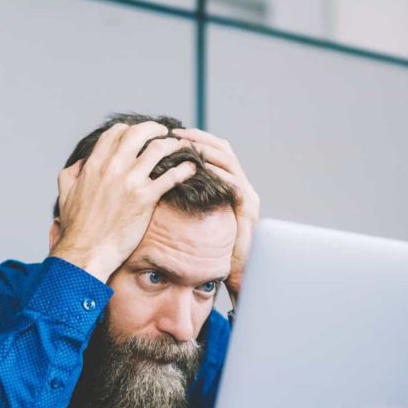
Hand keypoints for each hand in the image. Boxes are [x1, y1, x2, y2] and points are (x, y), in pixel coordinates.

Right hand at [52, 122, 195, 281]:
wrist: (87, 251)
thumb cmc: (77, 227)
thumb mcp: (65, 193)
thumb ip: (72, 173)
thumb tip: (82, 163)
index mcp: (94, 164)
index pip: (116, 133)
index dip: (130, 129)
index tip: (140, 134)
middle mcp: (113, 167)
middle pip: (139, 133)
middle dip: (154, 129)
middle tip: (164, 133)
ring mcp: (131, 181)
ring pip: (158, 149)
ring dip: (172, 144)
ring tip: (180, 147)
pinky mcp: (146, 198)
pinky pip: (171, 176)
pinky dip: (184, 169)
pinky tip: (191, 168)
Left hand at [173, 128, 259, 304]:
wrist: (237, 273)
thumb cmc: (212, 252)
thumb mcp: (195, 220)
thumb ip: (186, 202)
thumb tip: (157, 187)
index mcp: (228, 185)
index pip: (213, 152)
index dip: (195, 139)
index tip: (171, 135)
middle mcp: (241, 185)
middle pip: (222, 149)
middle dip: (199, 138)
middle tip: (176, 133)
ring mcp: (247, 195)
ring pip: (228, 160)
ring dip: (206, 150)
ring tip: (185, 145)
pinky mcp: (249, 207)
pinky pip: (233, 183)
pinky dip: (217, 172)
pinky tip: (199, 168)